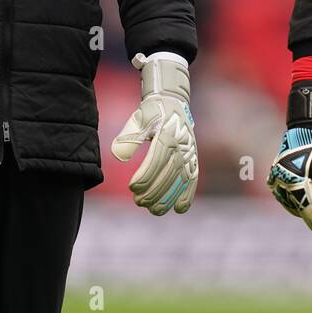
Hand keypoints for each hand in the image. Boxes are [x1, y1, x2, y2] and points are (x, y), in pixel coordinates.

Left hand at [111, 53, 197, 214]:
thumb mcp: (138, 119)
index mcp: (167, 133)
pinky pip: (192, 179)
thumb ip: (129, 137)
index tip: (132, 188)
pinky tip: (179, 209)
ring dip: (168, 197)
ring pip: (181, 179)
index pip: (156, 159)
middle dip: (154, 190)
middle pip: (169, 172)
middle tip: (139, 202)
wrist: (173, 102)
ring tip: (153, 210)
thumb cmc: (152, 112)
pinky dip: (188, 195)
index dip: (145, 176)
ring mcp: (189, 153)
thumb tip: (118, 157)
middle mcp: (181, 145)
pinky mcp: (193, 159)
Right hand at [267, 81, 311, 239]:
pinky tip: (304, 202)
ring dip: (304, 211)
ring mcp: (276, 181)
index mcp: (297, 184)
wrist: (305, 131)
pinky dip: (295, 201)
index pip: (311, 214)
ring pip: (292, 204)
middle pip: (302, 210)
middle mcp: (283, 185)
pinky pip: (285, 196)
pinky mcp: (274, 177)